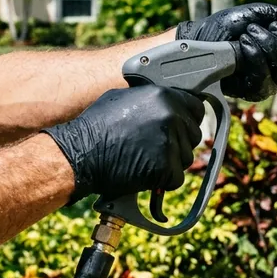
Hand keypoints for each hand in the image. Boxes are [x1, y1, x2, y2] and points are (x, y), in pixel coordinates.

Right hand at [43, 85, 205, 202]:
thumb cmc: (95, 127)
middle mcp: (171, 116)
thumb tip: (167, 102)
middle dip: (178, 144)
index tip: (180, 130)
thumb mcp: (123, 98)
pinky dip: (162, 181)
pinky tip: (144, 174)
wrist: (80, 154)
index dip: (188, 120)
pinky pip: (176, 178)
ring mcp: (170, 142)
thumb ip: (151, 99)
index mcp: (163, 96)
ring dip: (170, 163)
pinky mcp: (165, 167)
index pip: (196, 108)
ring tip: (145, 160)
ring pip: (186, 158)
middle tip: (155, 150)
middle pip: (193, 135)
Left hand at [176, 3, 276, 100]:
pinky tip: (244, 44)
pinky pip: (265, 77)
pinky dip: (255, 55)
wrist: (203, 35)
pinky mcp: (253, 91)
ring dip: (269, 44)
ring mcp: (270, 83)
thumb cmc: (232, 25)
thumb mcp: (263, 13)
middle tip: (273, 26)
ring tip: (251, 32)